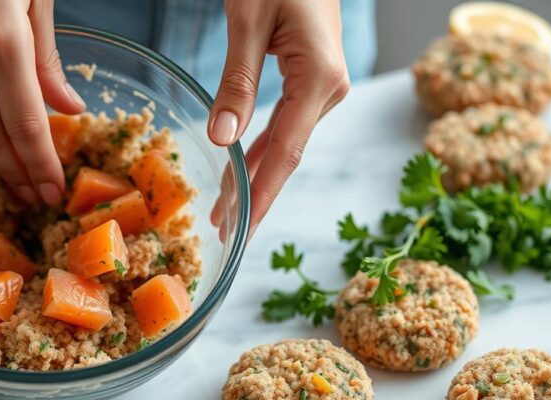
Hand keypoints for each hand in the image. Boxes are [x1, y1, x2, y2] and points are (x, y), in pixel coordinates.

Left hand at [209, 0, 349, 232]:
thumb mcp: (248, 20)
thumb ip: (237, 81)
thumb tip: (222, 138)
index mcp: (318, 78)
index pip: (286, 152)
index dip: (261, 194)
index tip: (241, 227)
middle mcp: (329, 87)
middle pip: (287, 154)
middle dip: (253, 193)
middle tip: (221, 227)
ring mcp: (325, 84)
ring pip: (287, 142)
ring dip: (256, 174)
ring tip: (227, 208)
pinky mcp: (314, 76)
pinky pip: (287, 123)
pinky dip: (264, 148)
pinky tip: (245, 168)